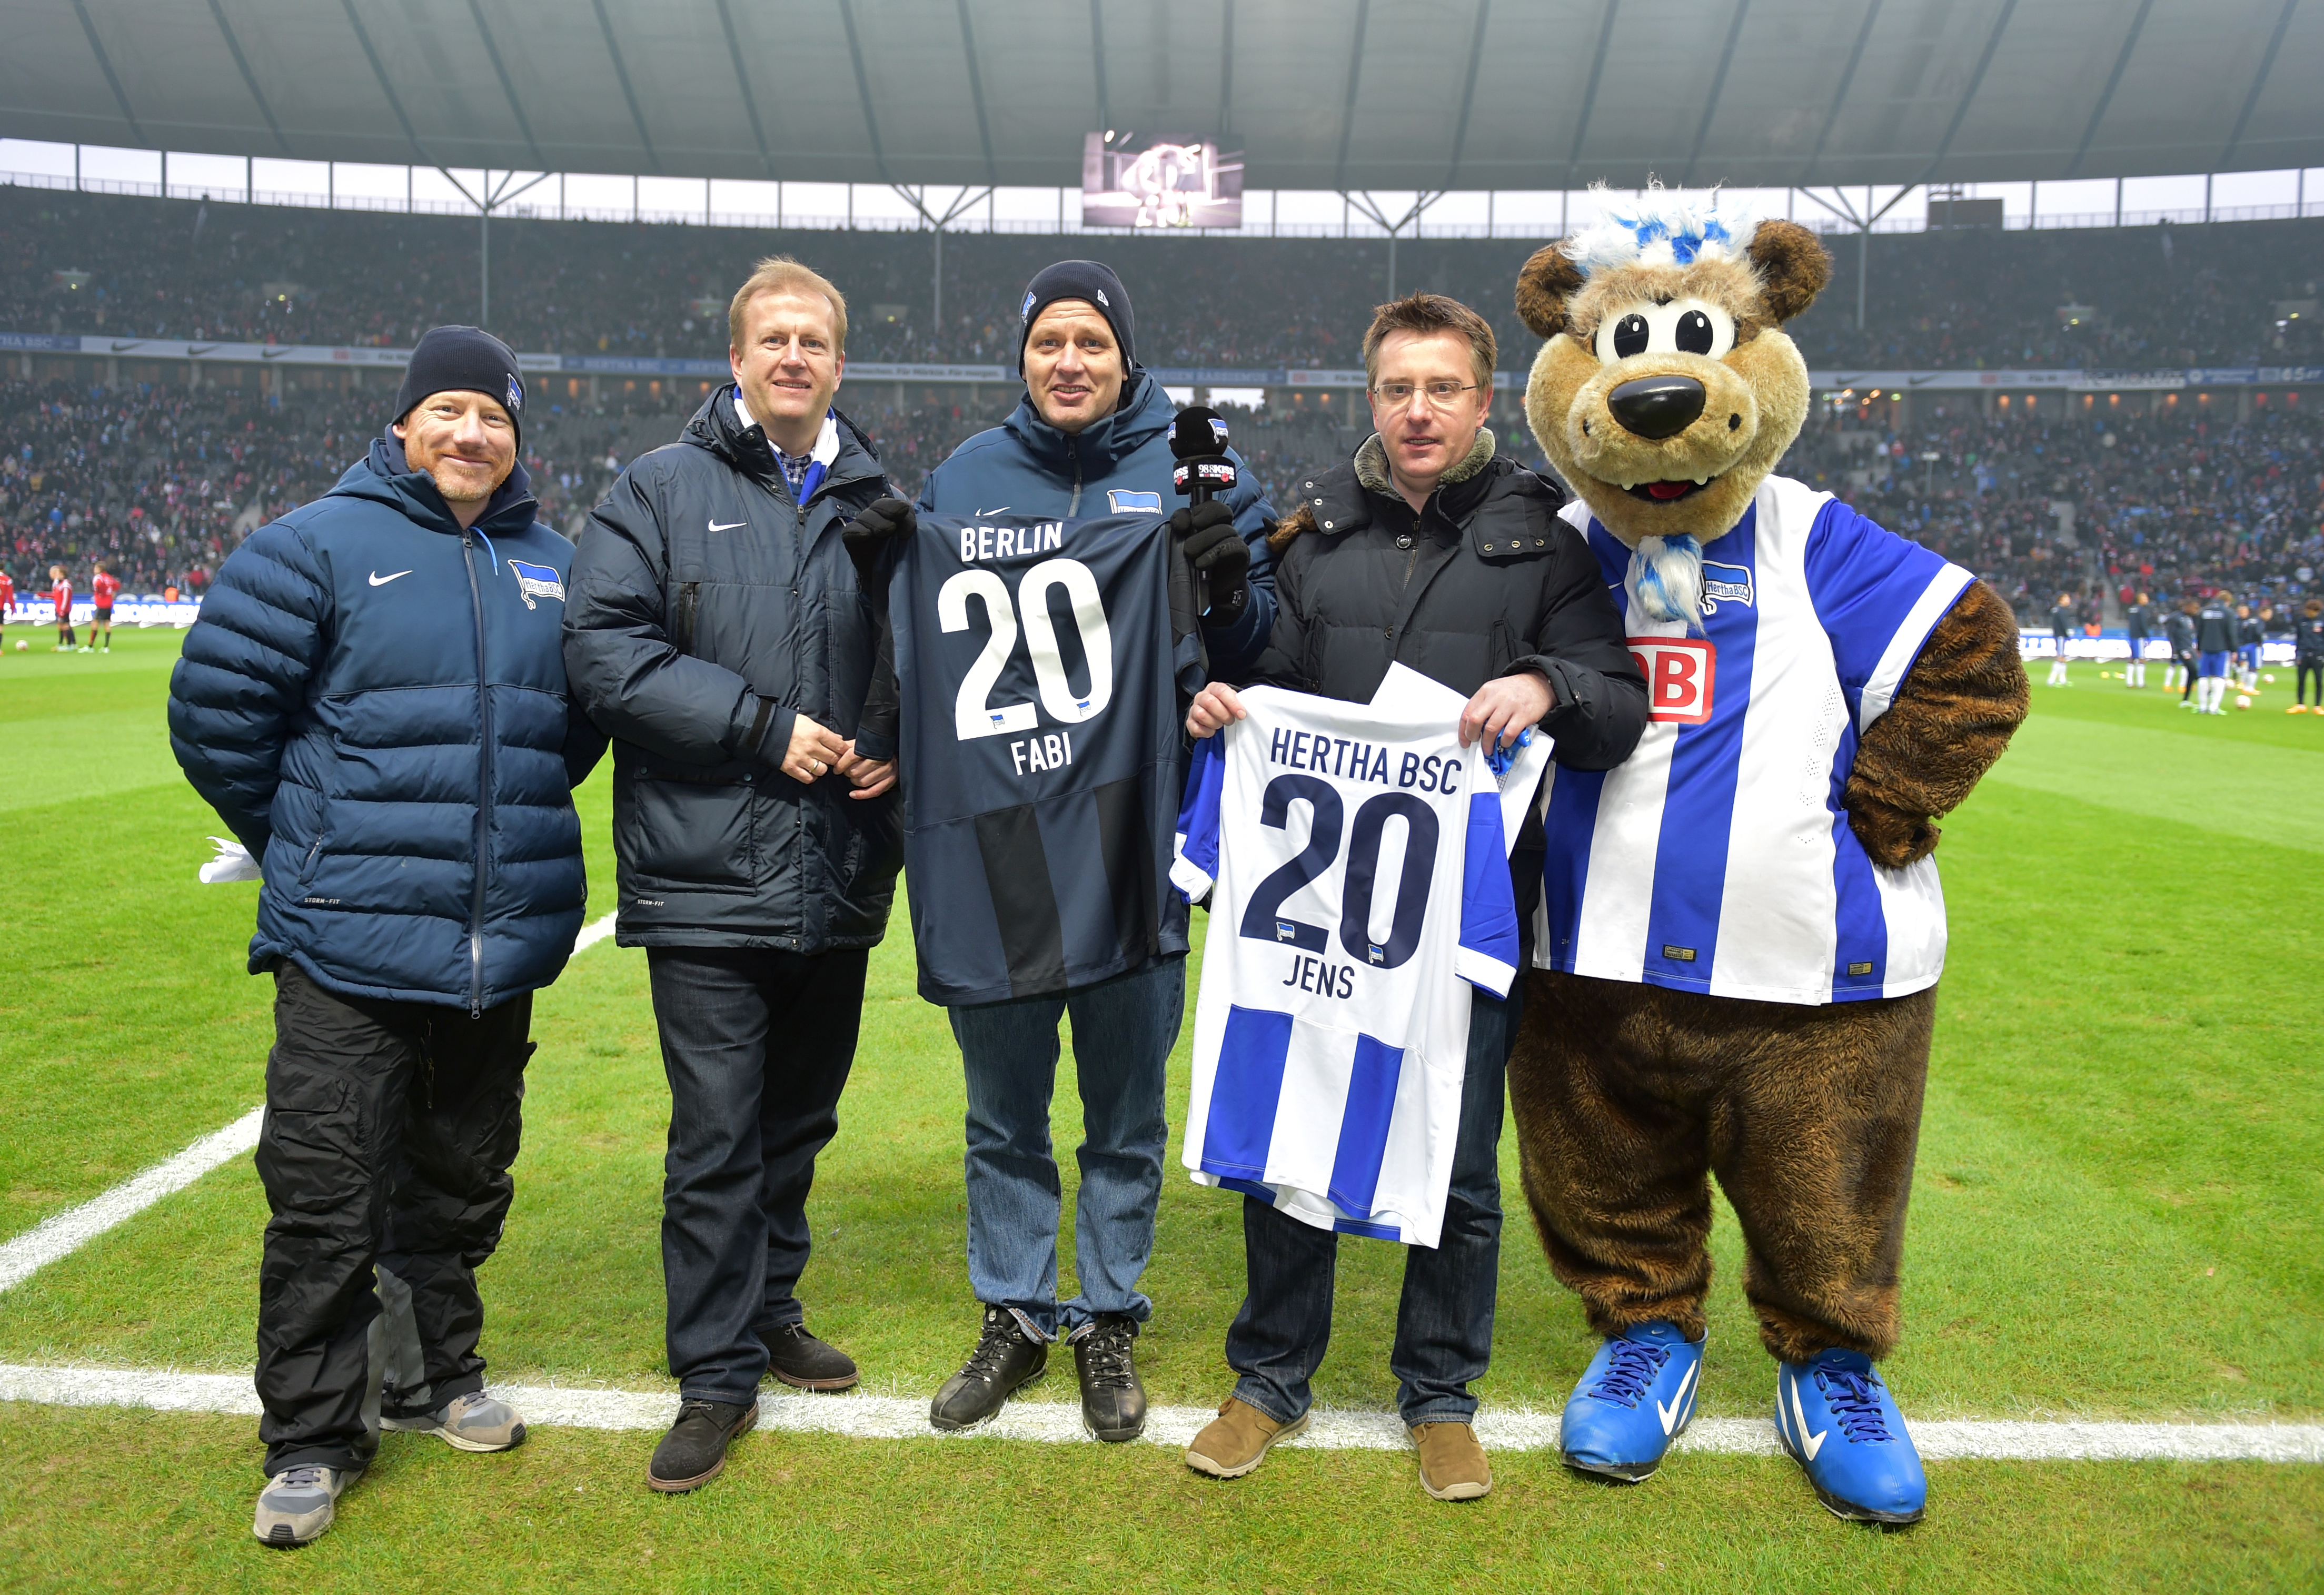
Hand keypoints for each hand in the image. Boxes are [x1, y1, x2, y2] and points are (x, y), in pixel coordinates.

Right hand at [783, 715, 847, 784]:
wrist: (766, 730)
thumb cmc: (789, 724)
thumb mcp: (809, 722)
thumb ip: (824, 732)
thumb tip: (839, 739)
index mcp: (817, 733)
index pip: (839, 745)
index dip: (843, 750)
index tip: (843, 752)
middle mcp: (811, 747)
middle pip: (833, 759)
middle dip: (834, 759)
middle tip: (830, 758)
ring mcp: (801, 759)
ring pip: (822, 770)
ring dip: (822, 768)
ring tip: (817, 764)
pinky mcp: (792, 768)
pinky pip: (809, 778)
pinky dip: (811, 776)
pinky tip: (809, 771)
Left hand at [834, 740, 896, 799]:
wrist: (893, 749)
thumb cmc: (873, 747)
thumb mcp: (860, 742)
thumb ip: (847, 746)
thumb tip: (834, 751)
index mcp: (872, 747)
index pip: (851, 757)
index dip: (840, 764)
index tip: (836, 769)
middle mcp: (880, 759)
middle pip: (855, 771)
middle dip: (847, 772)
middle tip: (847, 771)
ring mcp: (887, 770)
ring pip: (862, 782)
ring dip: (854, 781)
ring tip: (854, 777)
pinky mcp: (890, 779)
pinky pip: (873, 791)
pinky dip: (861, 794)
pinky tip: (853, 794)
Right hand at [841, 497, 916, 589]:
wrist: (891, 577)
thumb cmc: (901, 553)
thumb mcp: (909, 537)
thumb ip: (908, 526)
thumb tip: (905, 530)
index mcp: (889, 513)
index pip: (889, 504)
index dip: (894, 505)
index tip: (904, 510)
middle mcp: (874, 518)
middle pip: (876, 509)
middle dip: (886, 513)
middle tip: (894, 525)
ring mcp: (861, 529)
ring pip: (863, 519)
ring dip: (874, 523)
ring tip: (884, 531)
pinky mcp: (852, 544)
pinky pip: (849, 534)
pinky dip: (856, 532)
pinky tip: (865, 534)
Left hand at [1169, 501, 1250, 626]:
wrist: (1210, 599)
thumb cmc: (1194, 571)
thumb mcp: (1181, 549)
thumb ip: (1181, 531)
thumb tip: (1181, 524)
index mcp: (1210, 524)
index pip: (1209, 505)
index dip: (1196, 510)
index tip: (1181, 525)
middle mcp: (1225, 529)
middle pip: (1221, 510)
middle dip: (1204, 517)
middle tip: (1190, 531)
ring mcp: (1234, 542)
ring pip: (1224, 530)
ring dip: (1204, 541)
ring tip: (1191, 556)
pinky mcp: (1241, 557)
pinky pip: (1233, 547)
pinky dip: (1215, 553)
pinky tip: (1202, 564)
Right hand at [1186, 682, 1246, 738]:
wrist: (1212, 715)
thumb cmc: (1225, 707)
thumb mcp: (1233, 701)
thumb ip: (1238, 702)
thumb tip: (1244, 712)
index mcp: (1214, 688)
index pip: (1221, 691)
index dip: (1232, 703)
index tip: (1241, 715)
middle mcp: (1201, 696)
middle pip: (1209, 702)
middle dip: (1224, 715)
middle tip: (1230, 721)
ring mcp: (1194, 709)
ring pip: (1201, 715)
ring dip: (1215, 723)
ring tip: (1220, 725)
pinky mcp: (1189, 722)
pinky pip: (1196, 728)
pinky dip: (1207, 732)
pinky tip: (1213, 731)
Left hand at [1459, 672, 1553, 751]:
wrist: (1539, 684)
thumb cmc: (1516, 690)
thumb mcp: (1495, 690)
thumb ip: (1483, 705)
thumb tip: (1474, 727)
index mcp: (1486, 691)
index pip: (1467, 712)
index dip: (1462, 730)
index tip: (1464, 740)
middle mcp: (1496, 697)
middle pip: (1475, 720)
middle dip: (1472, 736)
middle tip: (1475, 743)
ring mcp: (1509, 706)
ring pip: (1490, 729)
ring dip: (1487, 744)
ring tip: (1489, 749)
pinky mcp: (1523, 715)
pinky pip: (1509, 733)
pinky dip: (1504, 742)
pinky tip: (1504, 742)